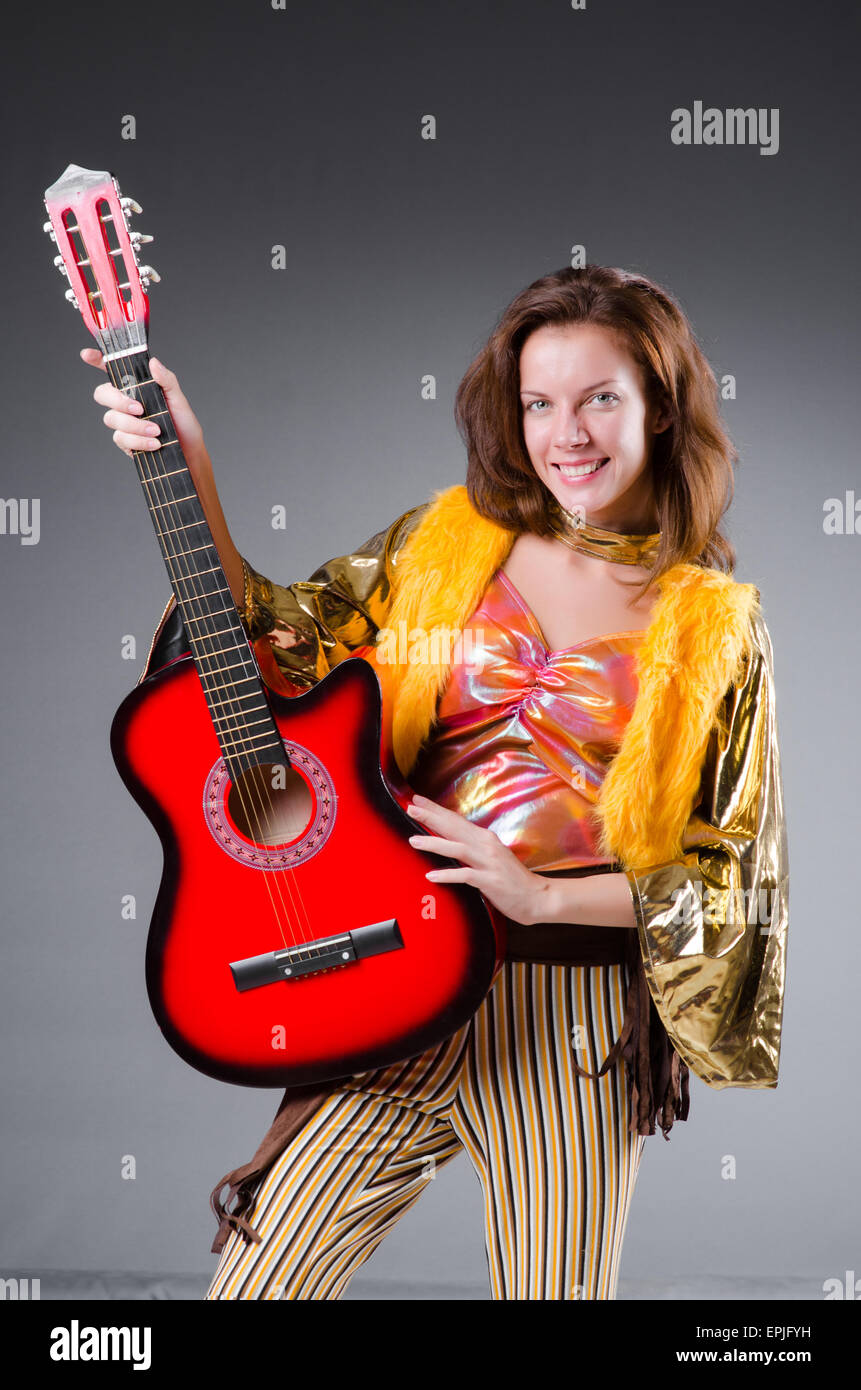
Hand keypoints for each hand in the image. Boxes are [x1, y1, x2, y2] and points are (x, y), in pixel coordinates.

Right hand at [80, 347, 209, 478]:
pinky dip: (139, 441)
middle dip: (118, 400)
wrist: (189, 453)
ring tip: (157, 431)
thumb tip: (153, 363)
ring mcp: (123, 422)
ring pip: (112, 418)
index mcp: (136, 386)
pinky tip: (155, 444)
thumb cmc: (183, 424)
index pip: (111, 370)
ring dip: (135, 425)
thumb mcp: (179, 399)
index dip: (96, 360)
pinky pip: (121, 438)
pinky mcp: (125, 442)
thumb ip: (166, 380)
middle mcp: (125, 402)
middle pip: (102, 394)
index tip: (87, 354)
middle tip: (140, 409)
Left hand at [405, 793, 549, 925]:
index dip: (436, 810)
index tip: (417, 800)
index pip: (456, 820)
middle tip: (411, 807)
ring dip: (435, 843)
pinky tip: (431, 875)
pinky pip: (466, 875)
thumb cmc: (511, 879)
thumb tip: (449, 843)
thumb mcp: (490, 858)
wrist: (537, 897)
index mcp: (485, 839)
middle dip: (431, 816)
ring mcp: (489, 863)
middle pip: (454, 828)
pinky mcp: (490, 881)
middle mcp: (487, 846)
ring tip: (414, 840)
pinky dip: (448, 874)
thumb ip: (472, 849)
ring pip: (458, 848)